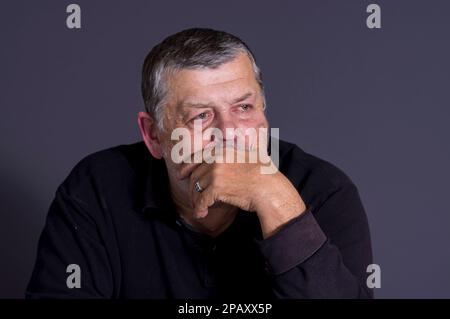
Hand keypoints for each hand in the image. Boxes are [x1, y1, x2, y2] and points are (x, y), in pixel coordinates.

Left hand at [177, 144, 306, 237]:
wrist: (268, 188)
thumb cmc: (264, 174)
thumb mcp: (249, 154)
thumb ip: (236, 152)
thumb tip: (234, 147)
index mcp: (222, 150)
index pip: (197, 157)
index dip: (187, 167)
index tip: (182, 174)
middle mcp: (216, 159)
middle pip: (195, 174)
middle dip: (191, 187)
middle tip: (191, 197)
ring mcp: (215, 173)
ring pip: (196, 188)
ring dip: (196, 200)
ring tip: (199, 208)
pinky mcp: (216, 188)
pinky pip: (201, 200)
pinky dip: (199, 209)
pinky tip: (201, 214)